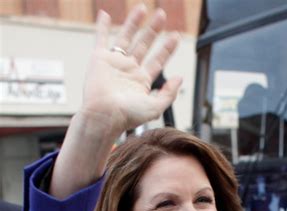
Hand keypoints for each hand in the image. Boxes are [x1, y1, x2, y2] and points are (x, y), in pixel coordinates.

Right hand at [50, 4, 181, 198]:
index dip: (167, 48)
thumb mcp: (156, 107)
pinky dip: (101, 26)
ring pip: (126, 37)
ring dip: (134, 23)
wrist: (104, 115)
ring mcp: (114, 63)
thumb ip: (169, 93)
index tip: (176, 36)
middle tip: (162, 15)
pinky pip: (100, 38)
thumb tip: (179, 78)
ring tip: (143, 8)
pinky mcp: (99, 59)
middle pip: (144, 45)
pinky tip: (104, 14)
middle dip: (153, 30)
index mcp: (142, 82)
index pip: (158, 61)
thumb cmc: (128, 116)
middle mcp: (129, 71)